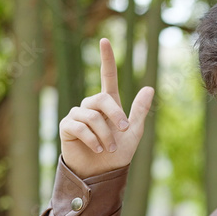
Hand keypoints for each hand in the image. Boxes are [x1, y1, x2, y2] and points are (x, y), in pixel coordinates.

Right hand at [59, 38, 154, 178]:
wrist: (102, 174)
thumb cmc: (118, 155)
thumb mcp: (133, 133)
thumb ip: (139, 111)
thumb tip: (149, 88)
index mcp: (108, 104)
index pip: (107, 77)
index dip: (106, 59)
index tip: (105, 41)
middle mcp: (91, 106)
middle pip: (101, 99)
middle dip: (115, 115)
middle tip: (124, 130)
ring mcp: (77, 115)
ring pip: (91, 116)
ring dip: (105, 134)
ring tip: (109, 149)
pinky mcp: (66, 127)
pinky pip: (79, 126)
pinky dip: (92, 139)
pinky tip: (98, 149)